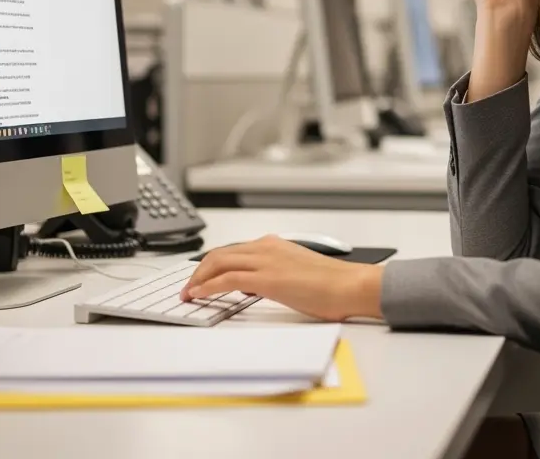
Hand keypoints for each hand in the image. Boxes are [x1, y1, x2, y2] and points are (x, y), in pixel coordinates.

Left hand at [180, 235, 382, 321]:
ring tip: (188, 293)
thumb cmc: (332, 284)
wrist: (350, 285)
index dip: (212, 265)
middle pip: (220, 254)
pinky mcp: (267, 278)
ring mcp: (266, 261)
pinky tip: (198, 295)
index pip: (233, 251)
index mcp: (275, 245)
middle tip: (189, 287)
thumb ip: (274, 274)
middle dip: (198, 270)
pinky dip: (208, 286)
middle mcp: (267, 247)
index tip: (202, 278)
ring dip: (198, 278)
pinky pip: (227, 279)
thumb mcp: (297, 273)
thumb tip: (254, 286)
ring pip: (218, 262)